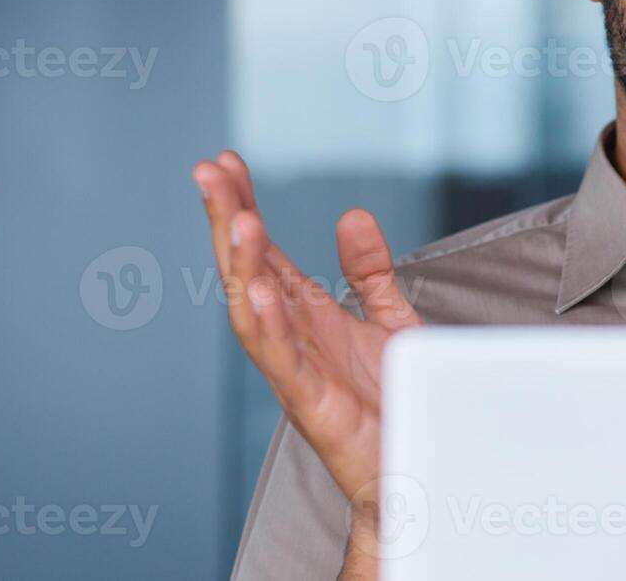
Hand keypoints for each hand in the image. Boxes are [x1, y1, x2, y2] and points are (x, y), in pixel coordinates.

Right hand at [192, 151, 419, 510]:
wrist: (415, 463)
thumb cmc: (397, 398)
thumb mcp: (391, 319)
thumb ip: (370, 271)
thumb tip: (352, 216)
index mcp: (306, 316)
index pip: (265, 252)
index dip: (244, 207)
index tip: (226, 162)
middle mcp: (292, 338)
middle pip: (248, 270)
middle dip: (228, 221)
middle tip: (209, 171)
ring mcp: (296, 370)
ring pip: (254, 311)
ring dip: (243, 266)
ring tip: (240, 219)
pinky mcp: (312, 404)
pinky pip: (282, 362)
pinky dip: (268, 327)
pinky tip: (260, 293)